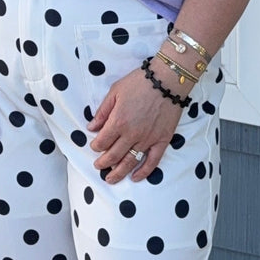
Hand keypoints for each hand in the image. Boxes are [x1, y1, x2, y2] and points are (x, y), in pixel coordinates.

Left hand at [87, 64, 186, 182]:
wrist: (167, 80)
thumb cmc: (140, 82)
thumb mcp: (115, 92)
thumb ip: (103, 111)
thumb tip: (91, 127)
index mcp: (118, 122)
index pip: (102, 142)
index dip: (95, 146)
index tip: (95, 146)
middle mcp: (131, 134)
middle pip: (113, 156)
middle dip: (103, 163)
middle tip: (98, 167)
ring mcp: (147, 139)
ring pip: (130, 161)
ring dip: (119, 173)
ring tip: (111, 179)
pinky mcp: (162, 140)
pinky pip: (152, 161)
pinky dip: (143, 172)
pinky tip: (135, 178)